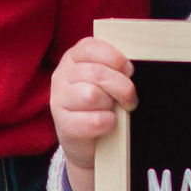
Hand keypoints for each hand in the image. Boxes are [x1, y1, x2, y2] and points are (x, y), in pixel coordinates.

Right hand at [51, 34, 138, 184]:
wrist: (88, 141)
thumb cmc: (101, 104)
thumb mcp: (106, 79)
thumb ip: (114, 67)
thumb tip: (130, 67)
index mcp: (74, 57)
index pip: (92, 48)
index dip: (116, 59)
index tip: (128, 71)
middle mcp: (62, 75)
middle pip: (97, 73)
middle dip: (122, 87)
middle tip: (129, 98)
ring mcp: (59, 99)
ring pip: (92, 95)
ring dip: (110, 105)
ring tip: (112, 110)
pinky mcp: (63, 124)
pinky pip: (94, 120)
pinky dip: (108, 123)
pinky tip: (106, 124)